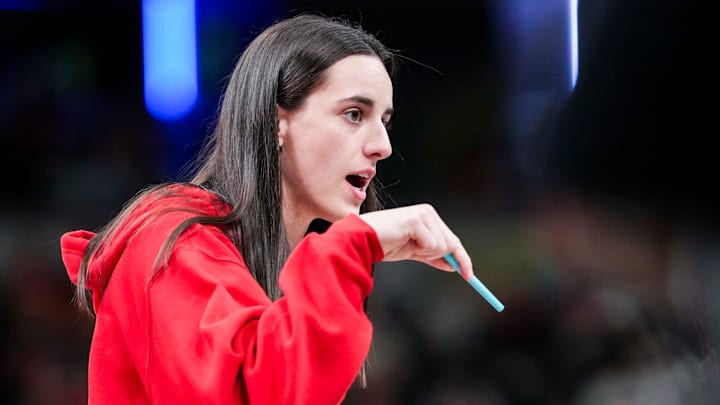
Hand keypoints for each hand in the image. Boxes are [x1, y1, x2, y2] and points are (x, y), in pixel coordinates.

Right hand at [358, 204, 473, 279]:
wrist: (364, 239)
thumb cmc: (385, 243)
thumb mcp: (414, 252)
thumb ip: (433, 256)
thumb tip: (454, 265)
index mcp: (428, 217)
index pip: (452, 239)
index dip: (462, 258)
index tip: (469, 276)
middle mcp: (428, 213)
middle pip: (451, 243)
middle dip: (441, 257)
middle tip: (420, 254)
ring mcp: (423, 215)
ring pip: (442, 246)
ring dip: (425, 253)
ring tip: (407, 245)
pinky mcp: (416, 221)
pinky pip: (431, 245)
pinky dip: (420, 250)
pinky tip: (405, 243)